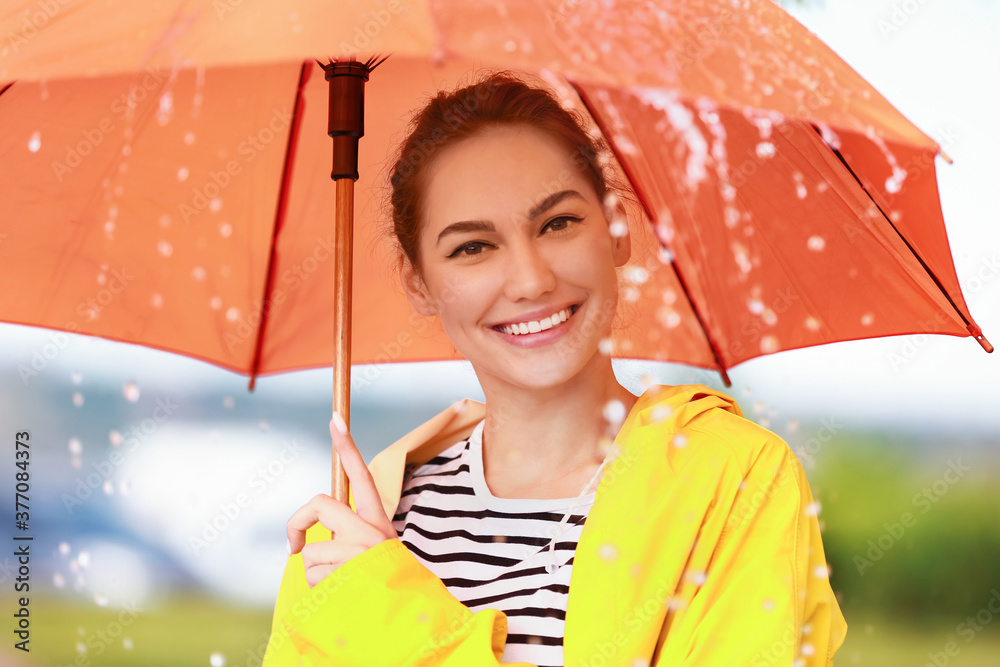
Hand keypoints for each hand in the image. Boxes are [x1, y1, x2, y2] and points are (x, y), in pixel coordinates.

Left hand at [286, 411, 396, 587]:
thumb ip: (348, 539)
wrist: (408, 619)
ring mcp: (358, 553)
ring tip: (342, 587)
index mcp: (379, 521)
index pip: (361, 476)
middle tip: (295, 545)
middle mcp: (370, 531)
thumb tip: (308, 545)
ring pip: (311, 554)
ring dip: (317, 574)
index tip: (335, 418)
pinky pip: (313, 578)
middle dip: (297, 523)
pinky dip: (320, 591)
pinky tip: (342, 598)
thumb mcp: (374, 553)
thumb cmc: (386, 585)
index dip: (347, 447)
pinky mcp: (345, 575)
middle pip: (319, 504)